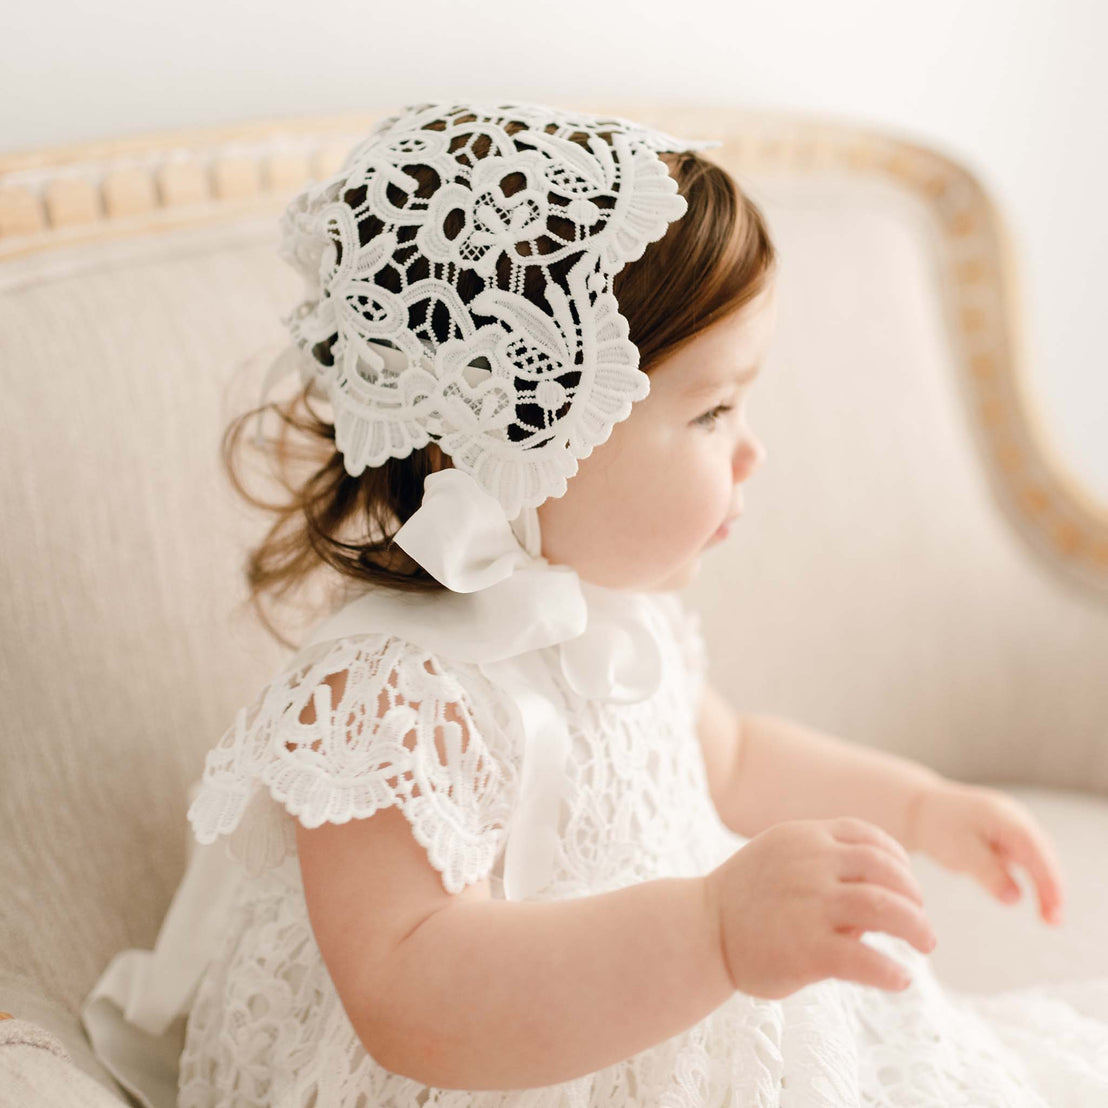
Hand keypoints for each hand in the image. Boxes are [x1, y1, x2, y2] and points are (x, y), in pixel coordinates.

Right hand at [707, 817, 935, 998]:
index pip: (867, 837)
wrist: (699, 931)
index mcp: (804, 837)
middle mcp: (810, 864)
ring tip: (925, 946)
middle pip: (885, 870)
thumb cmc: (745, 899)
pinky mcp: (807, 950)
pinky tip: (899, 980)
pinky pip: (865, 960)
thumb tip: (880, 892)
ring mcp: (809, 905)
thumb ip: (824, 863)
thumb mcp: (781, 859)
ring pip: (884, 907)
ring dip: (916, 927)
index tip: (908, 886)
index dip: (898, 861)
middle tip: (923, 925)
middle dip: (915, 897)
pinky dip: (890, 971)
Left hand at [909, 779, 1065, 926]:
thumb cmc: (938, 826)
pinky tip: (1040, 901)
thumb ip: (989, 873)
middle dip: (1052, 889)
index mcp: (1006, 818)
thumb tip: (1015, 898)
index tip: (1055, 911)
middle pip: (1043, 856)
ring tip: (1048, 918)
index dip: (1049, 883)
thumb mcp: (960, 852)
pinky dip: (1034, 879)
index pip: (1037, 852)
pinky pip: (1027, 859)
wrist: (921, 809)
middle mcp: (1015, 819)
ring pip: (1038, 859)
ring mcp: (1013, 827)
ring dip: (1045, 887)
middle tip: (1053, 922)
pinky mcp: (1007, 837)